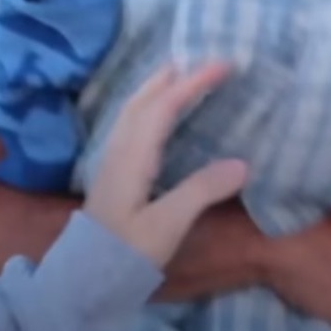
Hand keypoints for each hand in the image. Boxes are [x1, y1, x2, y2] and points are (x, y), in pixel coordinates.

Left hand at [85, 62, 248, 268]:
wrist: (88, 272)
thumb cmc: (127, 250)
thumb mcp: (167, 224)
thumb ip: (201, 191)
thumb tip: (243, 163)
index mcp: (132, 156)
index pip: (162, 107)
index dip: (191, 82)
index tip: (222, 63)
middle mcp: (118, 149)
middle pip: (141, 100)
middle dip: (170, 76)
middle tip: (200, 58)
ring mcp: (112, 158)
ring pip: (132, 110)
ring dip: (156, 88)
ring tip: (180, 75)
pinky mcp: (113, 170)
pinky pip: (130, 124)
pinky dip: (148, 107)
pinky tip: (157, 115)